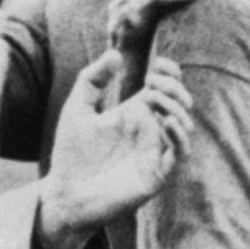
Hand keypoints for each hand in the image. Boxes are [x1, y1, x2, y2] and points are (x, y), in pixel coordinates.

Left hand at [40, 52, 192, 240]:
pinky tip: (167, 122)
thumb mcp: (76, 109)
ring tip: (155, 101)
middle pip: (179, 102)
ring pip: (184, 125)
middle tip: (154, 83)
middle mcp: (149, 130)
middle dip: (174, 87)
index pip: (165, 88)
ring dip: (177, 108)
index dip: (169, 73)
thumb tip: (115, 54)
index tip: (159, 64)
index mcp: (135, 113)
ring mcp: (154, 151)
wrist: (65, 194)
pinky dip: (179, 136)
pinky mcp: (156, 173)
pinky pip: (179, 153)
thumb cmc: (71, 155)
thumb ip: (91, 79)